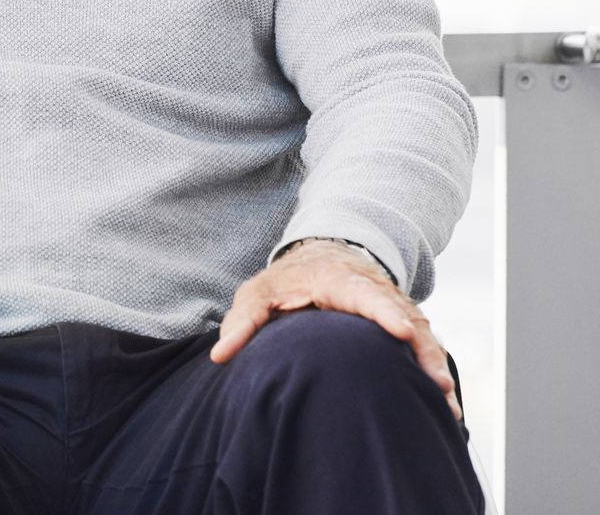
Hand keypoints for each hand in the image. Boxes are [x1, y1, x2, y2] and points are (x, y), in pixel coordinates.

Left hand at [210, 239, 458, 419]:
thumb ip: (243, 321)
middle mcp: (374, 292)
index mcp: (338, 281)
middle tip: (437, 384)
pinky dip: (436, 373)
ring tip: (448, 407)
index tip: (404, 332)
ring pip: (422, 335)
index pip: (366, 294)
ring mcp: (394, 307)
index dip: (386, 312)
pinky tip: (448, 409)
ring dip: (436, 368)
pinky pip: (425, 346)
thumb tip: (221, 355)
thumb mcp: (258, 294)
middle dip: (423, 350)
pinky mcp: (404, 324)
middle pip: (405, 319)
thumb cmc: (285, 282)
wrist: (318, 259)